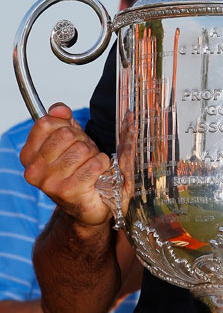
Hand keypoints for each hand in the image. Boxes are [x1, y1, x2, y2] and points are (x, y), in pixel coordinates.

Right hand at [20, 103, 111, 226]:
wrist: (90, 204)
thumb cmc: (79, 168)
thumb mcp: (69, 138)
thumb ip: (62, 119)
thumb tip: (59, 109)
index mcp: (29, 155)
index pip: (44, 123)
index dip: (65, 124)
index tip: (71, 134)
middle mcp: (34, 170)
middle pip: (66, 134)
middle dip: (82, 140)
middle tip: (84, 154)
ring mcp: (50, 183)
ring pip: (82, 149)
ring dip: (93, 154)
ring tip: (90, 165)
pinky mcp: (70, 192)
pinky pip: (94, 164)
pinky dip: (103, 165)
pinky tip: (98, 173)